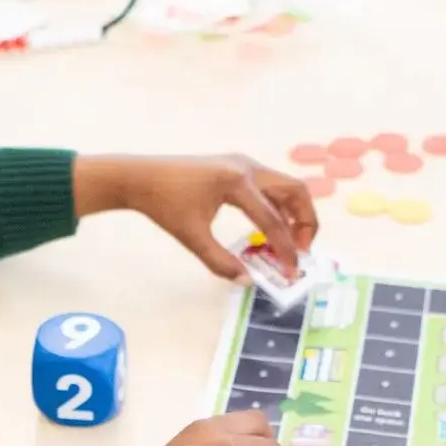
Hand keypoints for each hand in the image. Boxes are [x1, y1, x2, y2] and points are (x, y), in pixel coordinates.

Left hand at [74, 153, 318, 279]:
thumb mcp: (191, 237)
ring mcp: (243, 164)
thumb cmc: (163, 204)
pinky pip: (270, 186)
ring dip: (295, 212)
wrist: (140, 176)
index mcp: (237, 183)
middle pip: (295, 191)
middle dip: (306, 222)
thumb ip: (220, 261)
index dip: (286, 249)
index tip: (292, 271)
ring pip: (285, 186)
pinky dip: (279, 205)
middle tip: (301, 251)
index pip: (273, 220)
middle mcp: (247, 168)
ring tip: (291, 242)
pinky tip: (270, 228)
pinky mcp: (237, 167)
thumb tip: (247, 280)